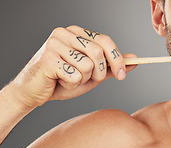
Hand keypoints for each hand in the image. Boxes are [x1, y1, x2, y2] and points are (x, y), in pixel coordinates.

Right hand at [9, 25, 136, 108]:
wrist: (36, 92)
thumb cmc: (63, 81)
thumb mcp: (92, 74)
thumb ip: (111, 66)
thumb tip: (135, 59)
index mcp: (77, 33)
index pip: (105, 40)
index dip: (117, 59)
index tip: (122, 75)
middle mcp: (65, 33)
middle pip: (98, 52)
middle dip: (100, 72)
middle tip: (90, 80)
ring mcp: (54, 44)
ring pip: (87, 65)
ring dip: (83, 79)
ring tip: (70, 79)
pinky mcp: (47, 58)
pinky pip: (74, 75)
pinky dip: (71, 84)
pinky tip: (60, 82)